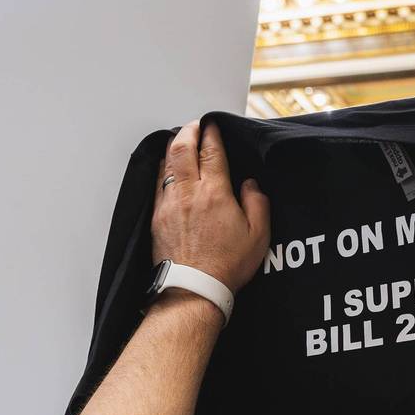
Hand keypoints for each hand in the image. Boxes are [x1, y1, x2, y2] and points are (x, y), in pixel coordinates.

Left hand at [153, 120, 269, 293]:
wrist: (193, 290)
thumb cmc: (225, 266)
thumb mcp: (258, 235)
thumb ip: (257, 203)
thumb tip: (250, 185)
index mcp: (215, 193)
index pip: (211, 151)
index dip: (212, 133)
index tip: (213, 124)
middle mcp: (188, 193)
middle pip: (182, 148)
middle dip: (189, 131)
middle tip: (195, 124)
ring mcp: (168, 204)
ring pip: (166, 163)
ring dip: (173, 146)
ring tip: (180, 139)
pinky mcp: (156, 218)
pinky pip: (156, 183)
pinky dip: (162, 168)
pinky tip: (166, 168)